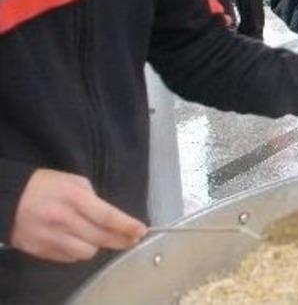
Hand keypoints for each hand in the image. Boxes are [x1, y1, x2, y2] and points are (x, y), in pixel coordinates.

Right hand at [10, 169, 146, 262]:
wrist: (10, 199)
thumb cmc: (46, 185)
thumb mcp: (74, 182)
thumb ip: (93, 198)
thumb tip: (110, 217)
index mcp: (74, 198)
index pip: (107, 216)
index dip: (126, 226)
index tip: (141, 230)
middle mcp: (63, 220)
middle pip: (100, 237)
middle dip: (121, 240)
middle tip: (132, 239)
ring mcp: (50, 237)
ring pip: (86, 252)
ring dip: (97, 246)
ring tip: (100, 238)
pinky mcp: (41, 250)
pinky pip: (69, 258)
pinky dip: (78, 251)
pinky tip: (79, 242)